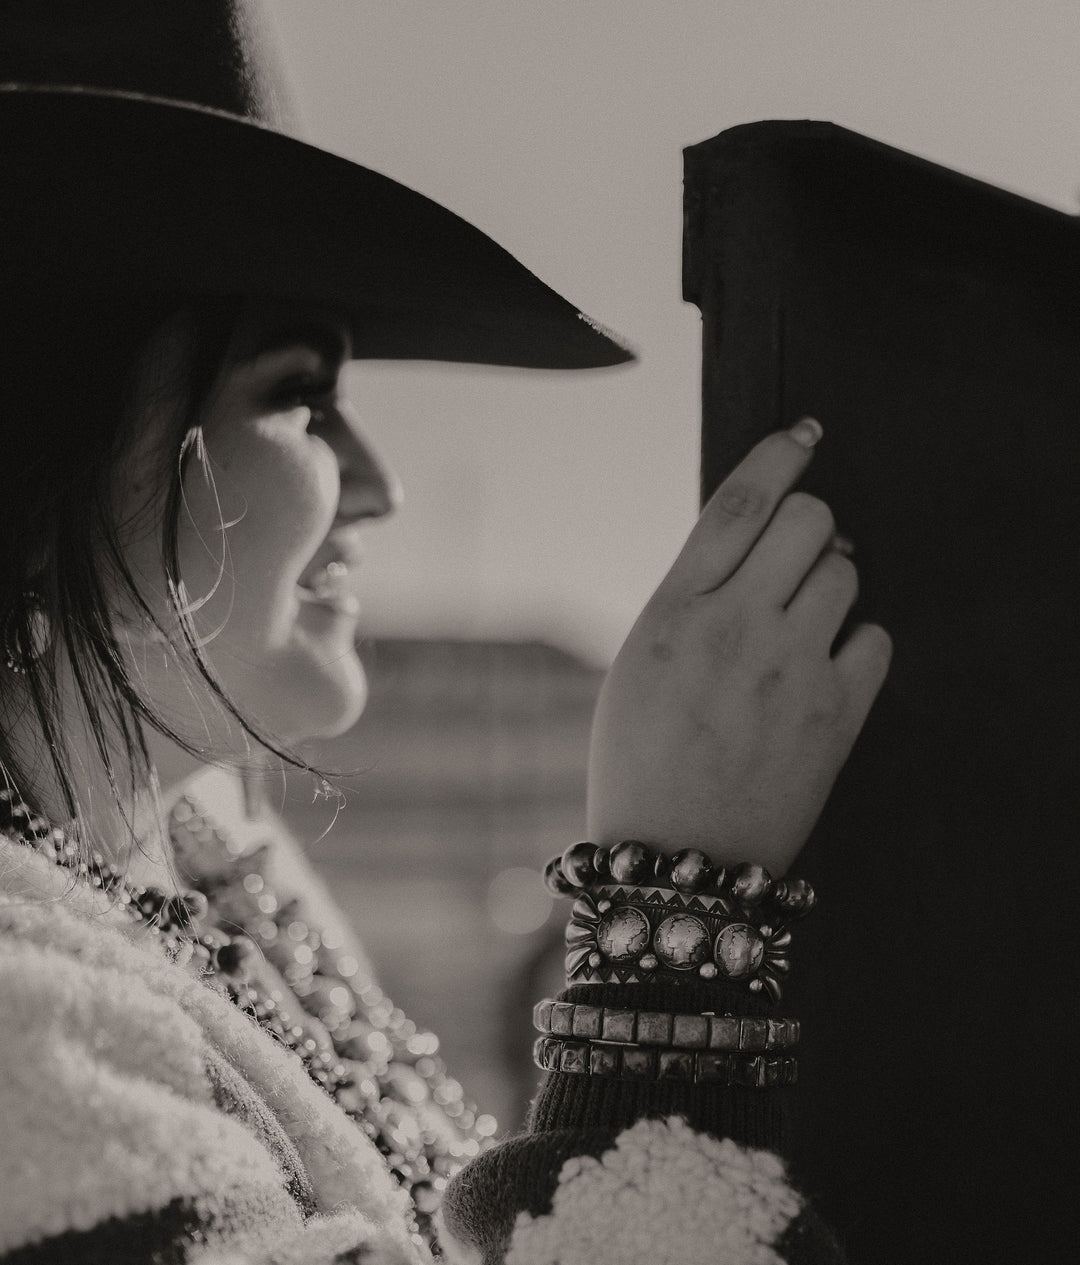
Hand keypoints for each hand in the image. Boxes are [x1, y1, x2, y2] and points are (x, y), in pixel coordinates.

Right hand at [587, 419, 891, 874]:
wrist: (675, 858)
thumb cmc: (641, 760)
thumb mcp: (637, 663)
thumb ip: (691, 596)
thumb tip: (761, 546)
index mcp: (674, 612)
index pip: (739, 504)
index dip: (778, 454)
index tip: (805, 432)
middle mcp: (735, 630)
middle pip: (808, 521)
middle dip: (810, 522)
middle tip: (796, 553)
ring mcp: (791, 672)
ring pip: (846, 573)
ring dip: (829, 581)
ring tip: (800, 622)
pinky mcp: (835, 716)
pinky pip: (875, 638)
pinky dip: (855, 641)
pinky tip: (824, 665)